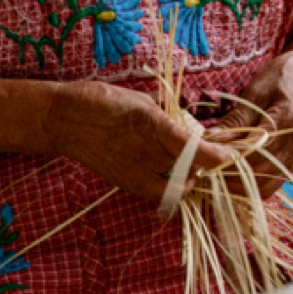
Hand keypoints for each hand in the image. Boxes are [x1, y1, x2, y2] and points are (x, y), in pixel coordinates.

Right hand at [44, 79, 224, 205]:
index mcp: (151, 125)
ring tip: (186, 166)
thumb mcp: (142, 100)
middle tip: (206, 156)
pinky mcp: (124, 184)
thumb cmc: (103, 100)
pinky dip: (168, 186)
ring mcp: (133, 173)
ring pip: (175, 190)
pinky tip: (166, 171)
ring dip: (186, 181)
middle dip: (202, 167)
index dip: (215, 156)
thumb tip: (188, 125)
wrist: (64, 120)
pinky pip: (156, 193)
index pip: (192, 149)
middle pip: (188, 172)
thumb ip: (167, 117)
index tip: (228, 156)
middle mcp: (145, 153)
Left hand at [207, 49, 292, 198]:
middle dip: (228, 172)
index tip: (202, 155)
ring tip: (215, 172)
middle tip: (203, 166)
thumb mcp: (255, 92)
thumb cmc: (281, 78)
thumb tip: (210, 140)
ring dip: (238, 184)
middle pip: (259, 171)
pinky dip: (250, 184)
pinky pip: (271, 183)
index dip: (226, 157)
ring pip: (265, 185)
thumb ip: (236, 120)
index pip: (253, 150)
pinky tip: (231, 174)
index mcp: (288, 120)